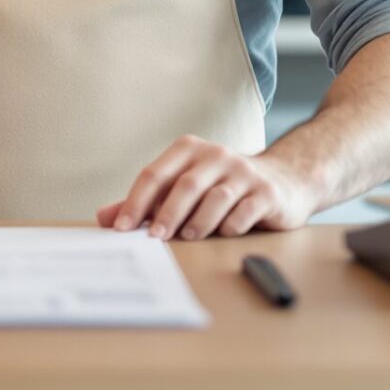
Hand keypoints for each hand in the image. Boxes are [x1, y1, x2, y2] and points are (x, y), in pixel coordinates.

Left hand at [96, 136, 318, 240]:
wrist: (284, 181)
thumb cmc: (223, 187)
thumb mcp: (185, 188)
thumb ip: (147, 202)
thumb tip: (105, 218)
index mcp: (190, 151)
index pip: (155, 173)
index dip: (136, 202)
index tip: (122, 228)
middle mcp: (217, 155)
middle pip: (185, 185)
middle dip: (167, 213)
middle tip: (154, 238)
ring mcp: (244, 172)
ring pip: (216, 198)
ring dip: (198, 222)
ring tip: (187, 238)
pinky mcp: (266, 192)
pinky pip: (244, 211)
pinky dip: (230, 225)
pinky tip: (222, 234)